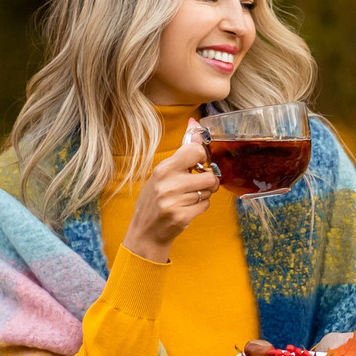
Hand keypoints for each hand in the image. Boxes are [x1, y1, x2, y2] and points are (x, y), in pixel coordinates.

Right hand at [122, 121, 218, 263]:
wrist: (145, 231)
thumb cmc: (155, 199)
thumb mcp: (162, 173)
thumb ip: (181, 152)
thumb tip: (195, 123)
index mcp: (163, 169)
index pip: (195, 151)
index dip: (203, 158)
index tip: (199, 164)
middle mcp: (169, 184)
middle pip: (209, 176)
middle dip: (209, 181)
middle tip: (199, 185)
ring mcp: (175, 201)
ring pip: (209, 191)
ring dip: (204, 194)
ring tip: (189, 197)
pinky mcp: (182, 216)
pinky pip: (205, 205)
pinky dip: (201, 206)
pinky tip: (187, 208)